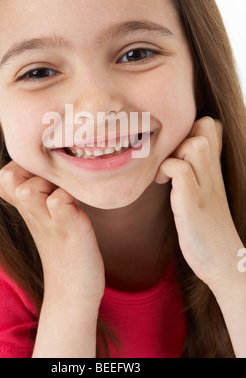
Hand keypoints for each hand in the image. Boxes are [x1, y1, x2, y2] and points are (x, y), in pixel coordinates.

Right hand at [0, 162, 104, 305]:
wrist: (73, 290)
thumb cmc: (64, 247)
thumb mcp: (44, 217)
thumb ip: (39, 194)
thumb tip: (47, 168)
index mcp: (25, 207)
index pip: (3, 175)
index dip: (23, 167)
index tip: (44, 179)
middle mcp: (31, 212)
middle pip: (7, 176)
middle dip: (31, 170)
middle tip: (54, 184)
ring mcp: (48, 221)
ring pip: (27, 190)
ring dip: (48, 184)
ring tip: (65, 195)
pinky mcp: (69, 228)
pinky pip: (59, 202)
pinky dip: (68, 198)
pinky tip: (78, 207)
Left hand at [155, 117, 243, 290]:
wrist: (224, 262)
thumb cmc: (207, 229)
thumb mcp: (204, 193)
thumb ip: (195, 173)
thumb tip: (172, 160)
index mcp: (214, 168)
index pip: (211, 126)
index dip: (190, 126)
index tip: (174, 147)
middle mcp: (212, 172)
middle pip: (205, 125)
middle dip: (181, 132)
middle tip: (168, 156)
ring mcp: (204, 186)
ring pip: (195, 143)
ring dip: (174, 151)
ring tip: (163, 171)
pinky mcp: (193, 203)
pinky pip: (180, 170)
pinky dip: (166, 170)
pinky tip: (161, 184)